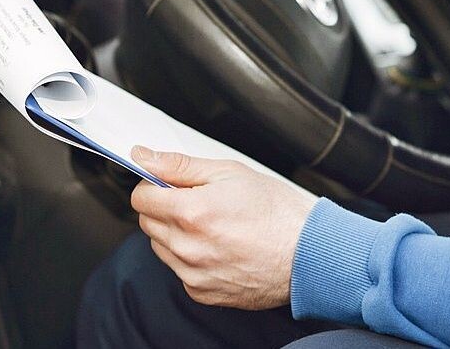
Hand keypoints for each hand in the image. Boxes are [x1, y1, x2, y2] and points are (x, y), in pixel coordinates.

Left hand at [128, 146, 318, 309]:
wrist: (309, 254)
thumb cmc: (278, 212)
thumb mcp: (230, 173)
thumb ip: (179, 166)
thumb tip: (143, 157)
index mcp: (191, 212)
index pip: (140, 198)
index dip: (154, 187)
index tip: (170, 186)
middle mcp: (187, 247)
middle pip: (147, 223)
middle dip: (165, 209)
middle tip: (199, 203)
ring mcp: (193, 273)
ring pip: (161, 248)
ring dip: (176, 235)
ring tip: (213, 227)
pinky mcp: (202, 292)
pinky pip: (180, 271)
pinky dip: (191, 259)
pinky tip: (219, 248)